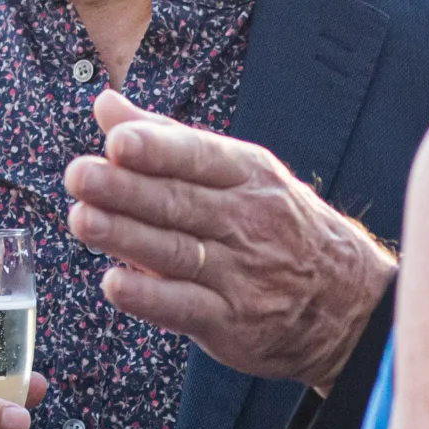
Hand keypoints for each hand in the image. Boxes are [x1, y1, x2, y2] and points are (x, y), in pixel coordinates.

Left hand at [64, 90, 393, 390]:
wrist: (348, 305)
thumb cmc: (279, 226)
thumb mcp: (239, 173)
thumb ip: (166, 140)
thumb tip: (105, 105)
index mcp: (249, 175)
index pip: (199, 157)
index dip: (158, 150)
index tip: (118, 141)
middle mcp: (248, 221)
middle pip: (179, 203)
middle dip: (126, 189)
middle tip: (80, 176)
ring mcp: (241, 274)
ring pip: (175, 252)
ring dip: (125, 237)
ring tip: (83, 220)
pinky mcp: (233, 322)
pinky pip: (184, 308)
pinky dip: (149, 297)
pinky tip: (114, 284)